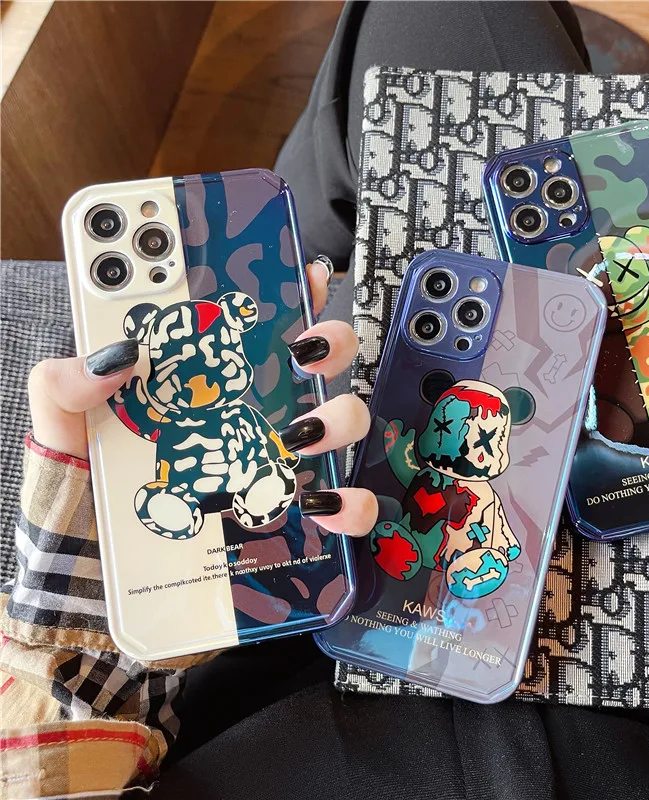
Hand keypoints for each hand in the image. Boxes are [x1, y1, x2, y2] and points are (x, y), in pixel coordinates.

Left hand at [27, 258, 377, 535]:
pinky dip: (348, 503)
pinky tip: (318, 502)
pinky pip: (343, 506)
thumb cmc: (80, 498)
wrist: (92, 581)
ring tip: (298, 434)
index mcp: (201, 382)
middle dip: (331, 341)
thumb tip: (118, 353)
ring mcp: (273, 465)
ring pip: (345, 419)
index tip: (297, 266)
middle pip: (320, 359)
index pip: (251, 320)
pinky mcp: (285, 518)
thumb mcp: (62, 432)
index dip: (285, 285)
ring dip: (338, 416)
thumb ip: (68, 385)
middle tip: (304, 347)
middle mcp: (250, 415)